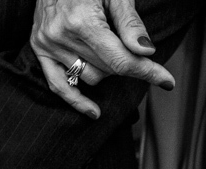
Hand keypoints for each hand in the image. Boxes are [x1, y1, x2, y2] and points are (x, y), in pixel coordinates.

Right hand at [32, 0, 174, 118]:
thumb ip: (130, 23)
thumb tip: (145, 52)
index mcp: (82, 20)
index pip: (121, 58)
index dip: (147, 71)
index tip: (166, 81)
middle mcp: (62, 34)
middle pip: (108, 69)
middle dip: (125, 62)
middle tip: (130, 47)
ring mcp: (48, 44)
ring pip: (90, 77)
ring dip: (105, 70)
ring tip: (105, 46)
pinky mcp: (39, 50)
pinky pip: (58, 85)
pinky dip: (77, 100)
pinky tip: (94, 111)